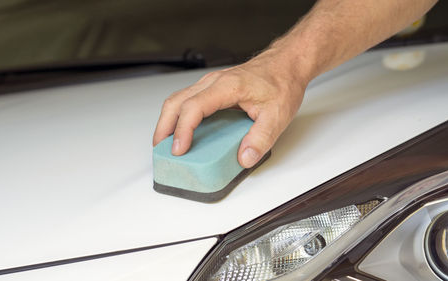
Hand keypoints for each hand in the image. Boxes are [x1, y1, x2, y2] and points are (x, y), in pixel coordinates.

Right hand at [153, 48, 307, 167]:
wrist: (286, 65)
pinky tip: (180, 129)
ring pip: (177, 99)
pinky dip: (177, 116)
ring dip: (167, 121)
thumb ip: (261, 138)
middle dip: (164, 128)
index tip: (179, 149)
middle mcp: (214, 82)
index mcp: (227, 87)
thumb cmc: (281, 83)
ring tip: (165, 142)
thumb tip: (245, 157)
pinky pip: (186, 99)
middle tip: (161, 149)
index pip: (194, 107)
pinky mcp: (211, 88)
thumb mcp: (278, 115)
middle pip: (176, 102)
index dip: (183, 130)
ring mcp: (210, 84)